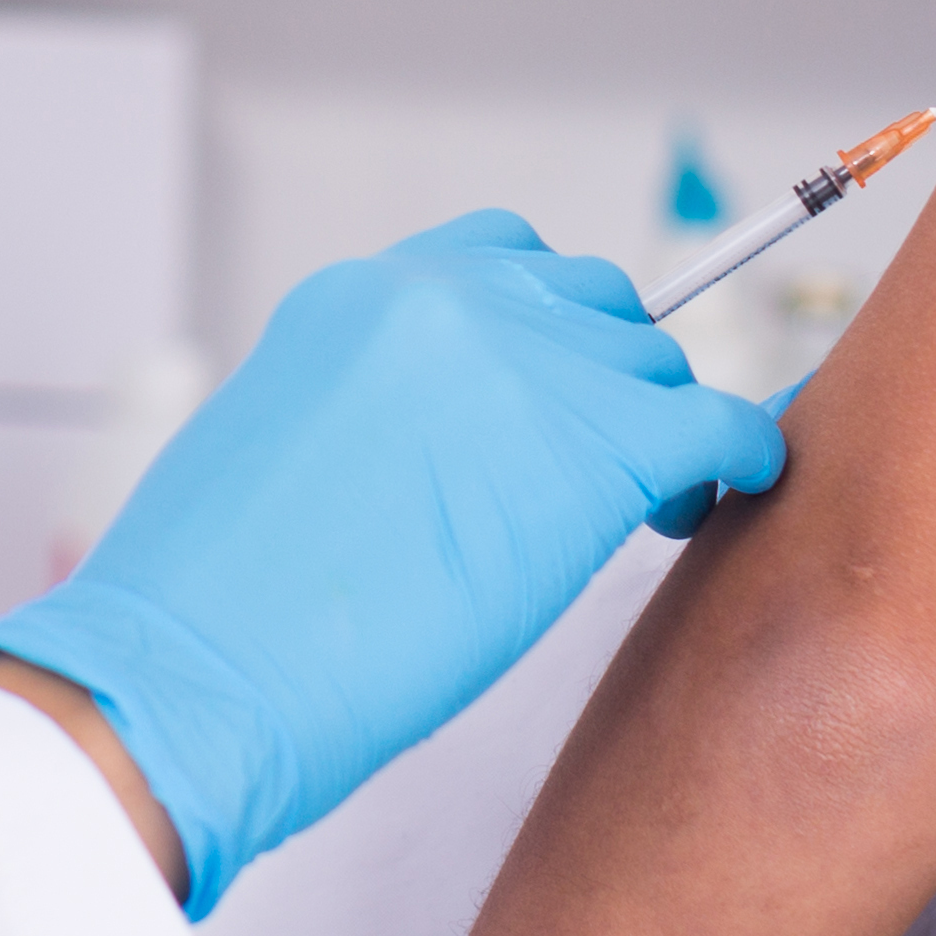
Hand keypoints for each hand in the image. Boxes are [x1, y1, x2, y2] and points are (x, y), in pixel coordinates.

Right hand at [0, 214, 784, 914]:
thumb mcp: (280, 443)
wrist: (198, 674)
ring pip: (656, 363)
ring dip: (657, 426)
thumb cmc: (213, 606)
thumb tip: (447, 439)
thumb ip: (375, 402)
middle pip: (592, 303)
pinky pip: (718, 425)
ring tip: (640, 506)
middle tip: (593, 469)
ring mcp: (527, 367)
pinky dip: (736, 458)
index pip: (501, 262)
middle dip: (604, 380)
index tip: (547, 394)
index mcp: (360, 297)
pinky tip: (720, 498)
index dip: (541, 333)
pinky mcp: (598, 450)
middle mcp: (448, 304)